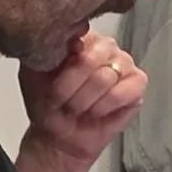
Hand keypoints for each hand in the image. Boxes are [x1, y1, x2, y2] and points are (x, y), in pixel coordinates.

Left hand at [20, 30, 146, 166]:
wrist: (58, 136)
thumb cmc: (47, 104)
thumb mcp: (33, 74)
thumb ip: (47, 51)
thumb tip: (73, 40)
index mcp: (79, 36)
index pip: (75, 35)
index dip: (61, 65)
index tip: (50, 80)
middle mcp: (105, 44)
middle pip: (90, 59)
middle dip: (70, 88)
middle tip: (62, 100)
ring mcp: (125, 61)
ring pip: (104, 78)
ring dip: (83, 101)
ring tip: (77, 107)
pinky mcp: (138, 83)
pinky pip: (120, 94)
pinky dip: (102, 108)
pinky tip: (96, 111)